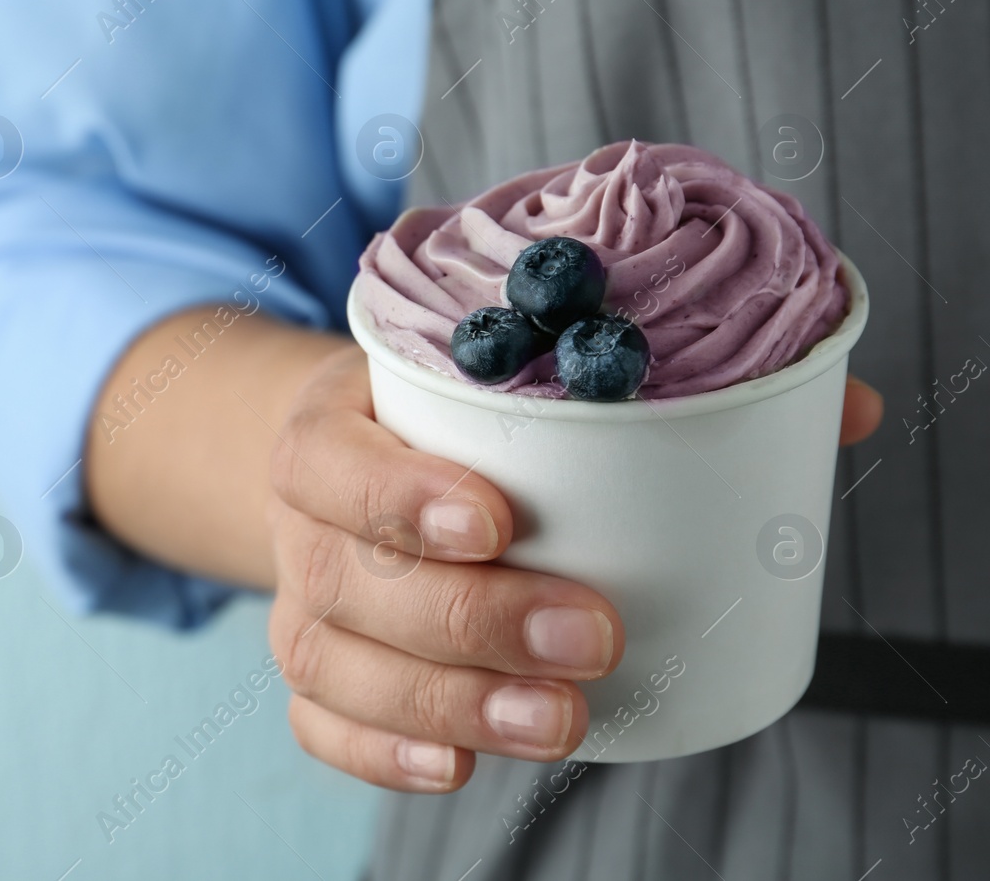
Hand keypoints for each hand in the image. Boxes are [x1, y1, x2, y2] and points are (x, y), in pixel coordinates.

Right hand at [267, 350, 884, 794]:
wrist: (331, 456)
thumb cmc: (436, 415)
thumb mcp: (498, 373)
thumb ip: (653, 382)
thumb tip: (838, 409)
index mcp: (332, 427)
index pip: (333, 462)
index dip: (400, 495)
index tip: (497, 519)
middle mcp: (302, 522)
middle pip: (356, 581)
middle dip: (473, 618)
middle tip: (592, 636)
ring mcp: (302, 601)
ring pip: (340, 666)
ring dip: (449, 702)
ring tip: (557, 721)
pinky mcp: (314, 667)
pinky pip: (319, 724)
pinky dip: (379, 755)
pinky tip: (458, 766)